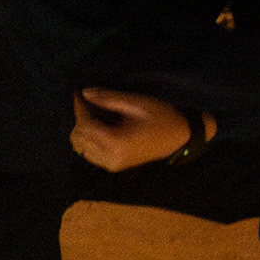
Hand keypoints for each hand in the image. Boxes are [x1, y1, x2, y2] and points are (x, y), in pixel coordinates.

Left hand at [71, 88, 199, 170]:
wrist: (180, 136)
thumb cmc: (161, 117)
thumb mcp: (136, 103)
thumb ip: (109, 98)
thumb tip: (84, 93)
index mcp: (116, 143)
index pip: (85, 126)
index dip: (79, 108)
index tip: (78, 93)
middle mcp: (110, 158)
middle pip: (79, 138)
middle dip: (81, 119)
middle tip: (89, 104)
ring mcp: (111, 164)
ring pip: (81, 147)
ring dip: (84, 130)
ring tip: (95, 115)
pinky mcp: (113, 165)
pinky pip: (90, 153)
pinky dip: (89, 140)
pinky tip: (100, 128)